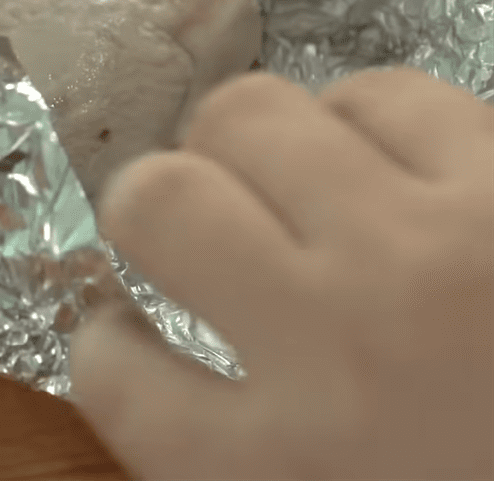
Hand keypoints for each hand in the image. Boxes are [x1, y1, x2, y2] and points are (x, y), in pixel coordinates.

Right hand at [70, 66, 493, 480]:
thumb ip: (227, 450)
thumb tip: (140, 360)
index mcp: (286, 472)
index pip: (114, 379)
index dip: (98, 342)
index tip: (114, 326)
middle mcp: (343, 340)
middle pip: (162, 200)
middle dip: (147, 201)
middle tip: (182, 221)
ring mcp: (435, 242)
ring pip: (255, 113)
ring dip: (250, 148)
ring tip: (289, 183)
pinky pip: (386, 92)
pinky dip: (362, 121)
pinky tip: (389, 166)